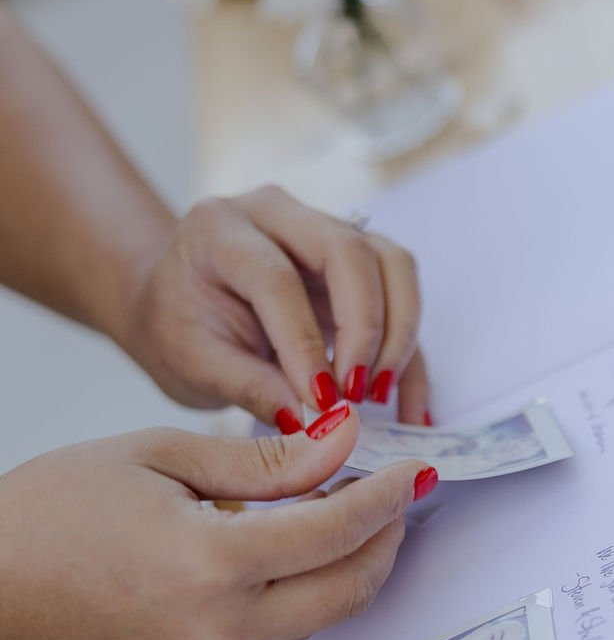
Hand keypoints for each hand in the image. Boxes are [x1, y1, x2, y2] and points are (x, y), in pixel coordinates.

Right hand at [0, 406, 436, 639]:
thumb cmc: (54, 510)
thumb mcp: (160, 456)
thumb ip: (264, 460)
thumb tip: (342, 444)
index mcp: (211, 565)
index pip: (336, 531)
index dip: (387, 496)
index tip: (414, 467)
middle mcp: (222, 628)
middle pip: (349, 590)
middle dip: (388, 539)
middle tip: (399, 492)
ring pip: (321, 616)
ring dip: (352, 566)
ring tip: (353, 509)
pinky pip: (283, 632)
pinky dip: (309, 588)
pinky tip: (301, 545)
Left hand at [121, 185, 430, 430]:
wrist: (178, 304)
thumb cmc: (177, 328)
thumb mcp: (194, 363)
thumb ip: (251, 388)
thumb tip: (315, 424)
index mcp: (220, 229)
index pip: (277, 278)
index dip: (304, 342)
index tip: (321, 402)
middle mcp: (279, 214)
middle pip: (350, 252)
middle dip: (366, 329)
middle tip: (356, 394)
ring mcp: (324, 230)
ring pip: (392, 263)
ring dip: (399, 333)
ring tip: (378, 394)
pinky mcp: (357, 262)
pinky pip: (402, 296)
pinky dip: (410, 353)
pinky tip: (410, 408)